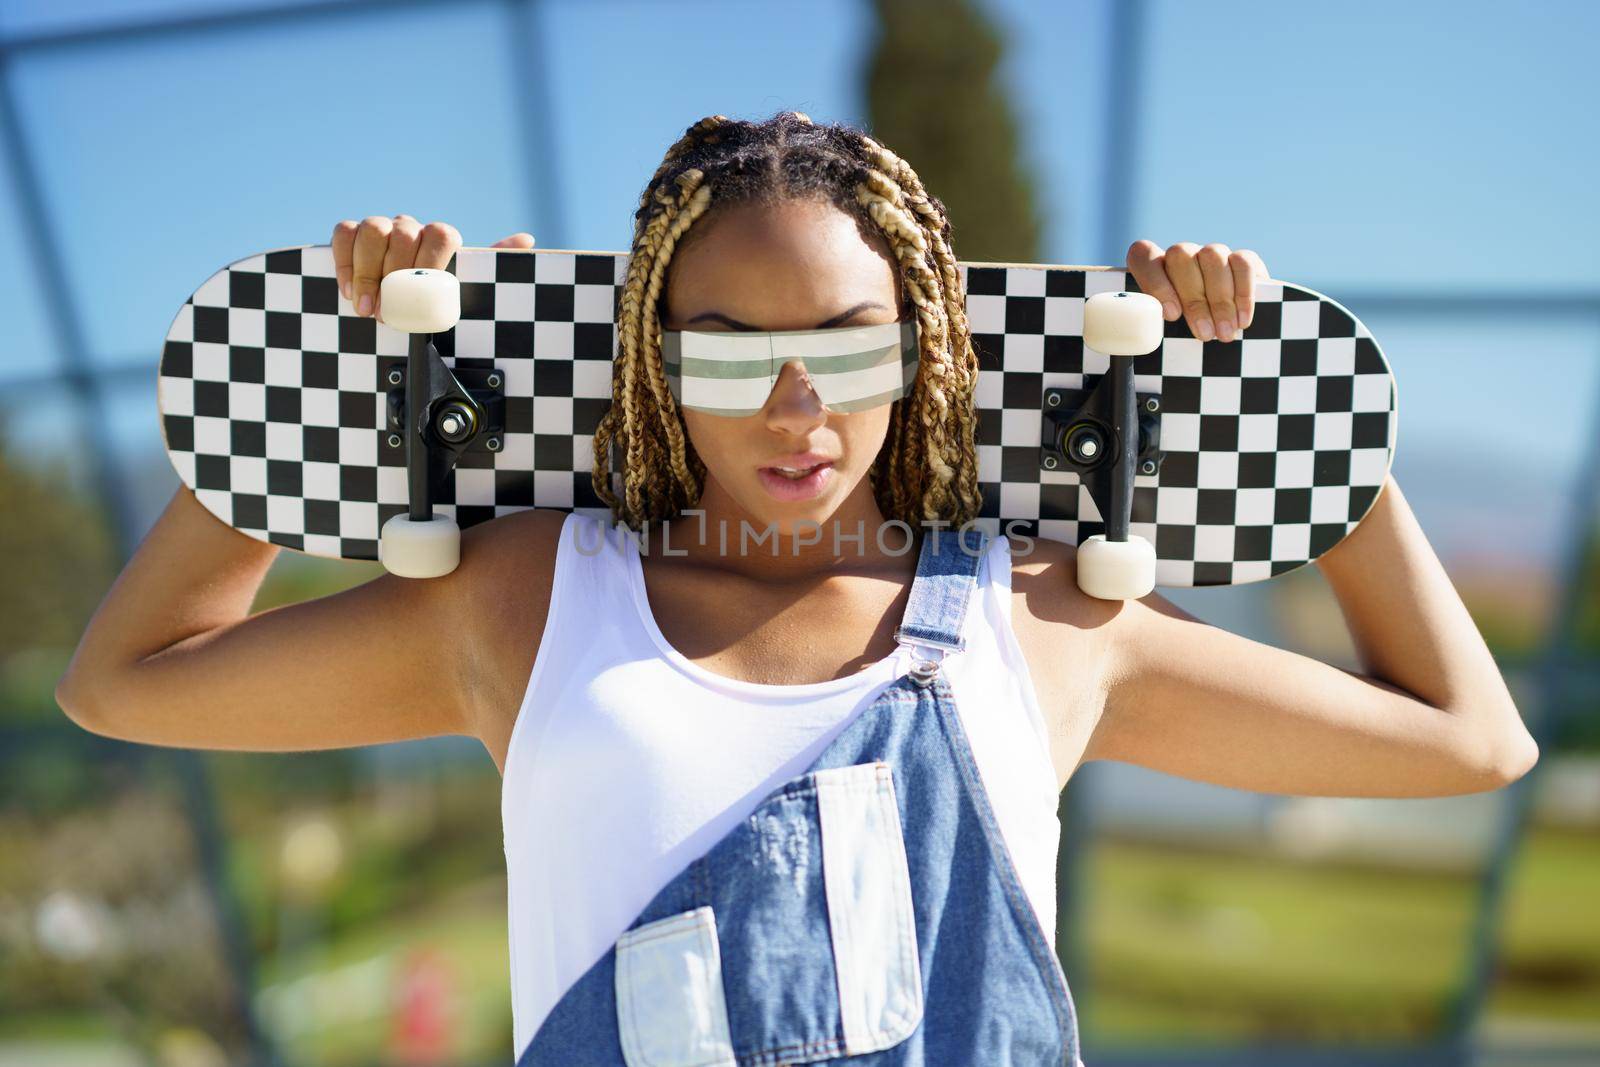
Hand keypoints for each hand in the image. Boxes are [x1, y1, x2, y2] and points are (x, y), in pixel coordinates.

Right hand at [331, 215, 535, 320]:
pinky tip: (349, 290)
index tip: (421, 296)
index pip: (441, 235)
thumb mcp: (469, 284)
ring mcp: (382, 228)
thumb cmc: (441, 293)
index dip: (430, 264)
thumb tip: (526, 239)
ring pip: (371, 229)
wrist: (406, 299)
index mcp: (442, 238)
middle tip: (387, 311)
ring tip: (365, 306)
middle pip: (402, 234)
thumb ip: (494, 264)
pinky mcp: (353, 236)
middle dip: (393, 276)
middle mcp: (412, 227)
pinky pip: (344, 233)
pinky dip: (344, 261)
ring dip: (365, 270)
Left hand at [1125, 240, 1269, 343]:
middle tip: (1205, 335)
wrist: (1228, 331)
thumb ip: (1153, 328)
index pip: (1142, 255)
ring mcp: (1212, 253)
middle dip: (1193, 299)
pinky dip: (1243, 294)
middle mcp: (1183, 255)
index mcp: (1155, 267)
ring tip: (1224, 333)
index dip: (1154, 281)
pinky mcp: (1243, 259)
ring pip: (1212, 256)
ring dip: (1220, 300)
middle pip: (1180, 255)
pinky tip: (1241, 321)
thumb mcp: (1167, 333)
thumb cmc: (1187, 334)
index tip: (1171, 315)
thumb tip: (1141, 341)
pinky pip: (1242, 264)